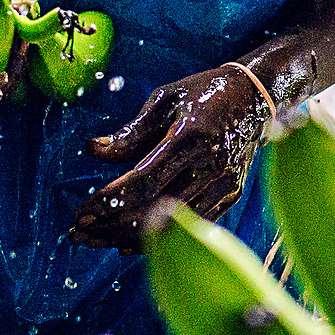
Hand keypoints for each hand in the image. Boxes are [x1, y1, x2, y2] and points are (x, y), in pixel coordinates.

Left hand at [75, 65, 274, 250]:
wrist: (257, 96)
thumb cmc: (205, 92)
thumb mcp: (165, 100)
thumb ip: (131, 132)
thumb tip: (93, 151)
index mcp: (192, 136)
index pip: (143, 181)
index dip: (109, 201)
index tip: (81, 212)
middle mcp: (211, 164)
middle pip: (153, 209)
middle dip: (109, 226)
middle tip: (77, 232)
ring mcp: (224, 184)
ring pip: (170, 226)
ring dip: (127, 237)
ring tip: (95, 239)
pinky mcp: (231, 196)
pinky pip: (188, 227)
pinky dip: (157, 238)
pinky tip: (126, 243)